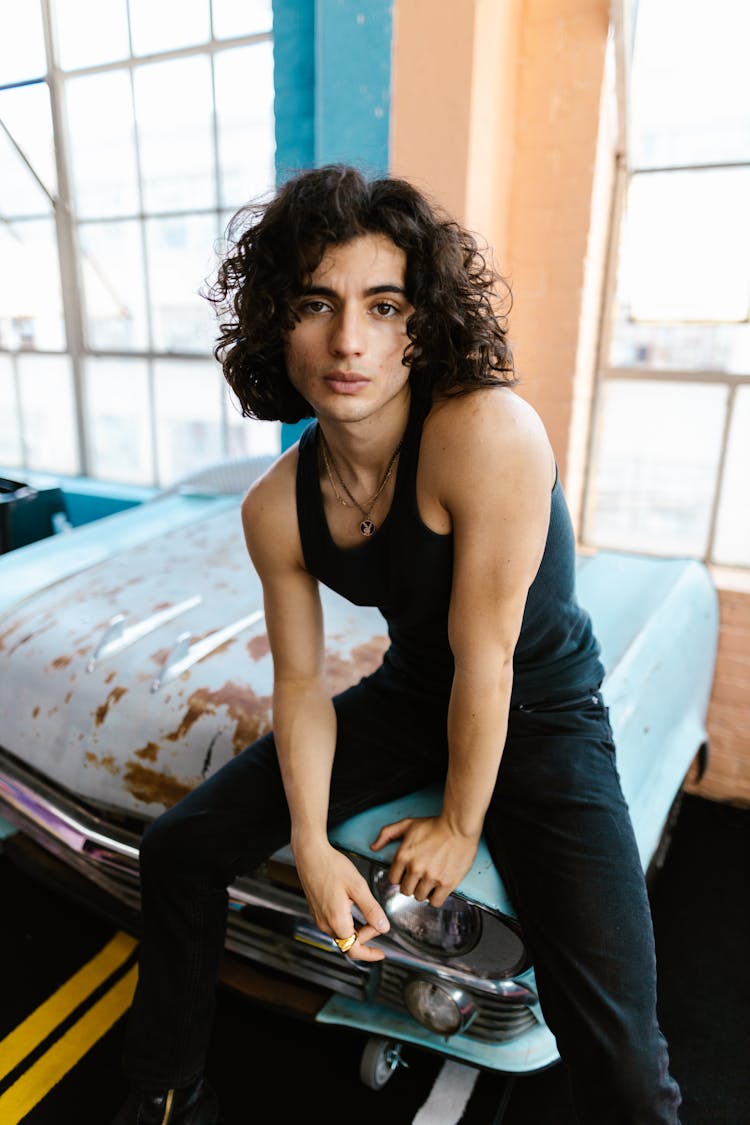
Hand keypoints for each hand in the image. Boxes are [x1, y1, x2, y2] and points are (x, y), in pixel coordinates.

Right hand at [294, 840, 389, 961]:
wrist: (310, 854)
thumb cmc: (332, 867)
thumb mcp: (358, 887)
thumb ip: (371, 910)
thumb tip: (383, 928)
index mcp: (336, 920)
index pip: (354, 949)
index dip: (369, 952)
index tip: (381, 948)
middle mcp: (324, 923)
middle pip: (348, 943)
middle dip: (365, 937)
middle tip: (378, 923)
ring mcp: (319, 917)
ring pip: (340, 935)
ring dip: (356, 931)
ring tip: (369, 918)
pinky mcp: (317, 910)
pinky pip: (333, 925)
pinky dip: (347, 924)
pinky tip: (354, 911)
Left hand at [370, 816, 479, 907]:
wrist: (458, 826)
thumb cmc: (434, 824)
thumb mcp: (407, 824)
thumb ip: (386, 833)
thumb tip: (373, 847)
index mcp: (403, 856)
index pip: (393, 879)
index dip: (400, 877)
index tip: (407, 873)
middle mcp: (415, 868)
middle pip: (405, 890)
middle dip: (411, 885)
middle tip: (419, 878)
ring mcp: (431, 877)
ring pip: (419, 897)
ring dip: (423, 891)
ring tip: (429, 881)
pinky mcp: (446, 883)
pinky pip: (435, 902)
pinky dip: (435, 898)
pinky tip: (438, 888)